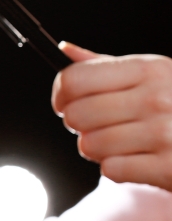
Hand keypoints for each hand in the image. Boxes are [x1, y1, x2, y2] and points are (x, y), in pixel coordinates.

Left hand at [53, 43, 171, 190]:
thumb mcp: (152, 76)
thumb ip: (106, 66)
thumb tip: (65, 50)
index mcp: (148, 69)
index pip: (74, 80)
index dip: (60, 96)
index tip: (63, 104)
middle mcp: (157, 97)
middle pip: (76, 115)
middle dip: (80, 126)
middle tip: (100, 126)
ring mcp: (165, 132)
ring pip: (90, 145)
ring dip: (99, 150)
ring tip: (124, 144)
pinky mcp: (169, 166)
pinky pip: (111, 170)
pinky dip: (119, 169)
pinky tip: (139, 160)